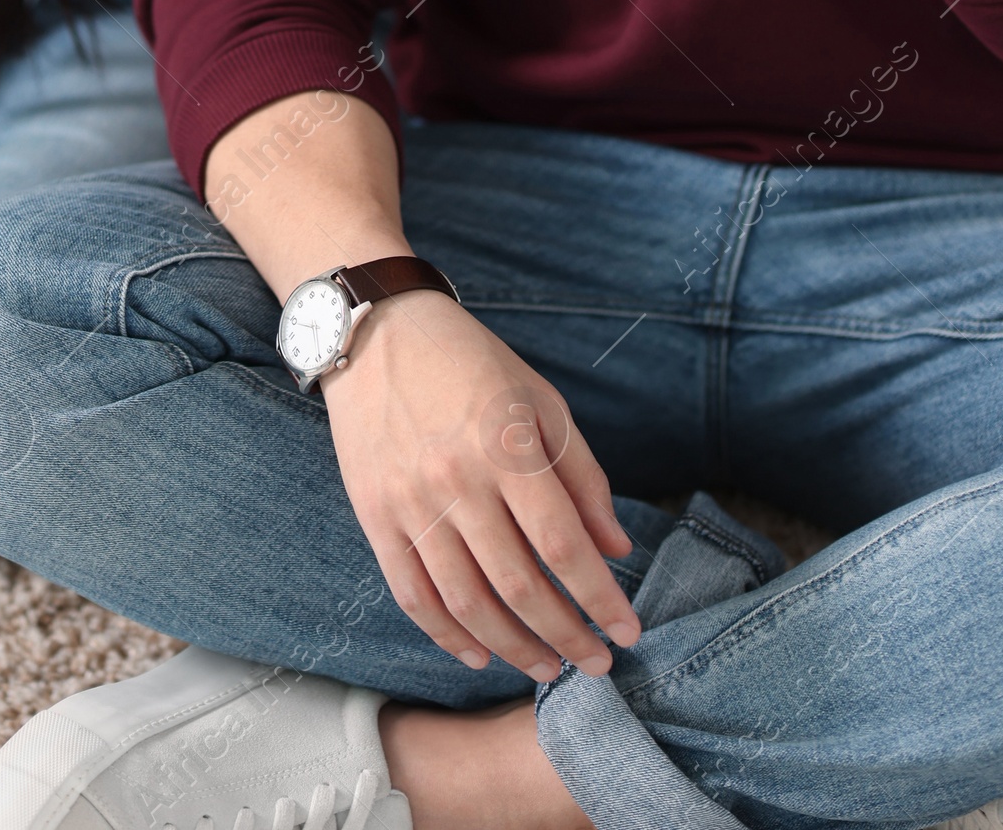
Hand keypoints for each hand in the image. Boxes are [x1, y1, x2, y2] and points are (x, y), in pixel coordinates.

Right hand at [323, 292, 640, 678]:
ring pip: (467, 603)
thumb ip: (583, 476)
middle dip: (567, 637)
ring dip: (514, 648)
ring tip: (548, 669)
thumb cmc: (471, 362)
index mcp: (506, 448)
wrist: (377, 332)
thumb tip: (616, 549)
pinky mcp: (374, 515)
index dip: (600, 599)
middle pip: (519, 585)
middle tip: (597, 666)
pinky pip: (413, 595)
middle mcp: (457, 481)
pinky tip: (480, 655)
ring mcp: (410, 502)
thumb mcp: (541, 401)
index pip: (563, 546)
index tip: (628, 631)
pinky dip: (448, 636)